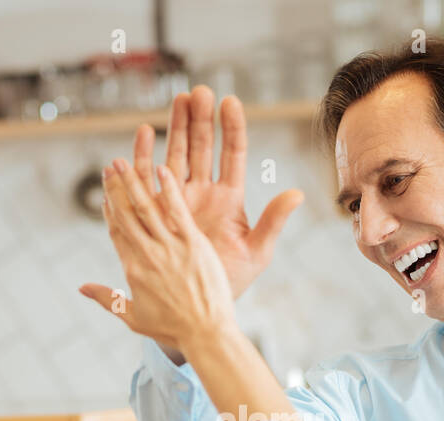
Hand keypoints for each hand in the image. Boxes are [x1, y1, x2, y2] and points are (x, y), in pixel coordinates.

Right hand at [79, 158, 234, 354]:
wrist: (206, 334)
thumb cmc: (173, 330)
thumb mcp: (134, 317)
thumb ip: (107, 299)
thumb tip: (82, 288)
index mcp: (133, 270)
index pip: (117, 234)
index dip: (111, 212)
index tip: (106, 194)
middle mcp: (148, 254)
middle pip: (127, 215)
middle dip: (117, 189)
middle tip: (109, 167)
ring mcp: (170, 247)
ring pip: (147, 208)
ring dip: (135, 182)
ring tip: (124, 161)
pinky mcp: (193, 244)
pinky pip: (178, 210)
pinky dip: (169, 189)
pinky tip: (162, 168)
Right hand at [133, 87, 302, 300]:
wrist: (201, 306)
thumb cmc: (232, 281)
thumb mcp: (258, 251)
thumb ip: (274, 220)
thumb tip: (297, 193)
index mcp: (230, 199)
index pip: (232, 155)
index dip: (231, 128)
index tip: (230, 101)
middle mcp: (204, 193)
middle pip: (203, 147)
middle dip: (201, 119)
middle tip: (199, 92)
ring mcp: (180, 199)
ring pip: (177, 154)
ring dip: (176, 127)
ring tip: (177, 100)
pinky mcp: (158, 211)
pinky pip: (150, 178)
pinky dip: (146, 155)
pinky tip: (145, 132)